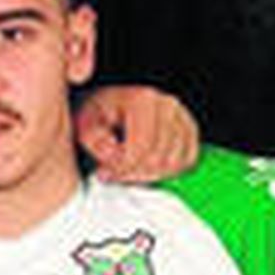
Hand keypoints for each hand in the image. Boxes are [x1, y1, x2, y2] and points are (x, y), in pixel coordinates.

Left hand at [73, 85, 198, 182]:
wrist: (106, 105)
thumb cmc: (96, 113)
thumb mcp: (84, 123)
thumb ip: (95, 139)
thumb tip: (113, 155)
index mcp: (142, 99)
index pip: (143, 147)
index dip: (123, 167)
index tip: (105, 173)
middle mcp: (167, 104)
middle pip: (159, 158)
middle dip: (133, 173)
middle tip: (112, 173)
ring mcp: (182, 116)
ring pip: (175, 163)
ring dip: (148, 174)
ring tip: (126, 169)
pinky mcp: (189, 130)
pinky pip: (188, 161)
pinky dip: (166, 172)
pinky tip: (144, 167)